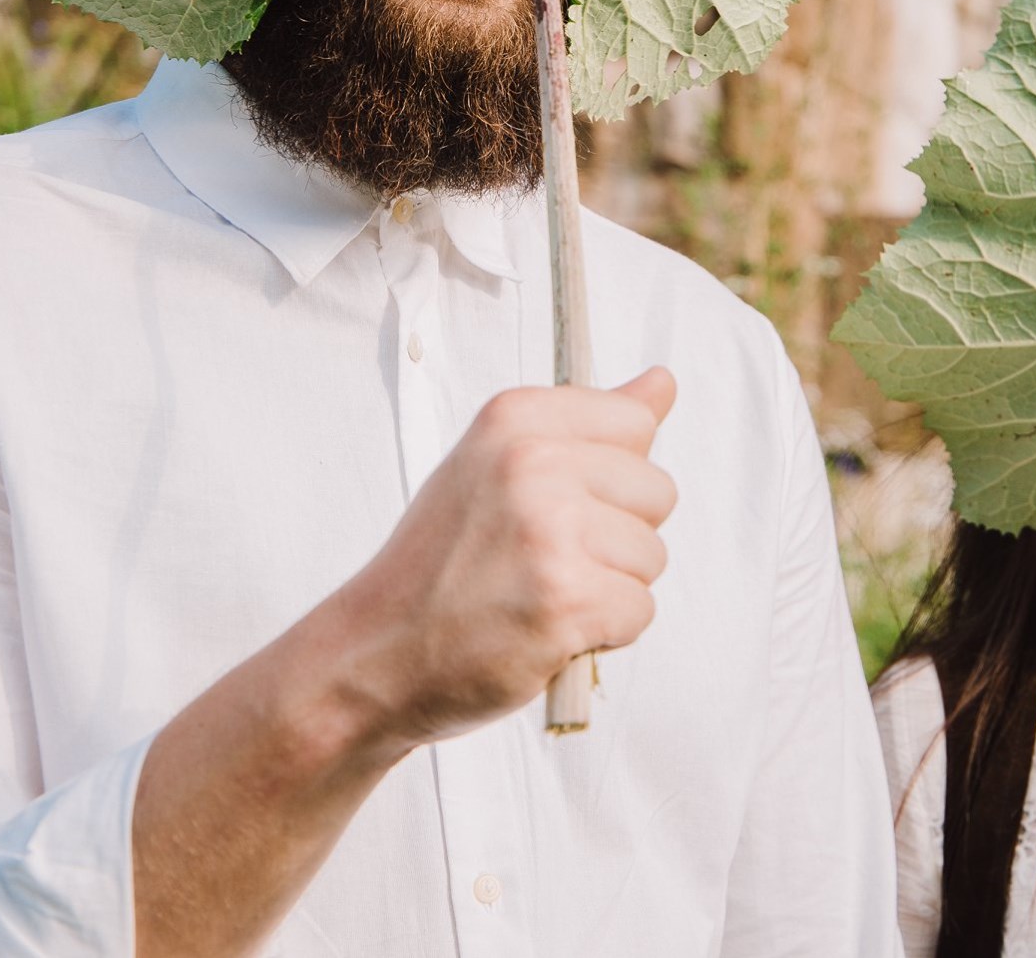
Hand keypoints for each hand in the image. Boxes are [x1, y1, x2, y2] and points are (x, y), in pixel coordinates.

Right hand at [326, 368, 678, 749]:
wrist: (372, 653)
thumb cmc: (441, 563)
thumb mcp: (497, 466)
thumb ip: (587, 424)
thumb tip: (663, 383)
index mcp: (515, 418)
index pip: (635, 423)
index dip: (610, 477)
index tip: (556, 502)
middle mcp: (533, 463)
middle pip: (657, 492)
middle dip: (616, 537)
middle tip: (540, 559)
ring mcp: (550, 531)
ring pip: (652, 556)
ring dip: (610, 587)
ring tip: (538, 593)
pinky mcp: (566, 599)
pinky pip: (640, 610)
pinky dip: (604, 634)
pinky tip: (545, 629)